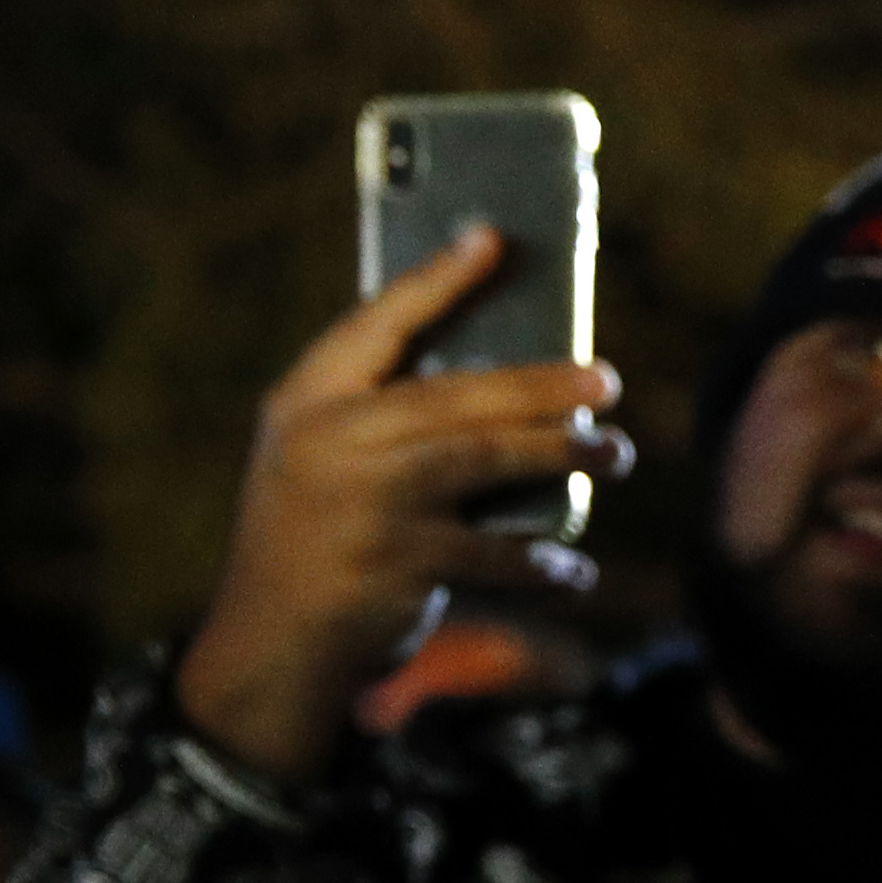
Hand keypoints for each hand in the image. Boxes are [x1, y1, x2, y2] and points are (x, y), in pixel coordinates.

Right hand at [171, 229, 629, 787]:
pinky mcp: (398, 566)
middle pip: (459, 393)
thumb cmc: (313, 537)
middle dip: (544, 386)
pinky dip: (541, 560)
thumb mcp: (316, 459)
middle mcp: (330, 442)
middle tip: (607, 384)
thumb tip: (504, 375)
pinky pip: (494, 553)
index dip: (438, 280)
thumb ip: (378, 414)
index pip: (377, 323)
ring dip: (563, 455)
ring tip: (613, 454)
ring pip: (486, 459)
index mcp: (307, 402)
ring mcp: (364, 504)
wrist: (268, 643)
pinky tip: (573, 566)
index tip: (495, 239)